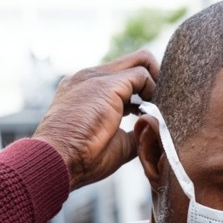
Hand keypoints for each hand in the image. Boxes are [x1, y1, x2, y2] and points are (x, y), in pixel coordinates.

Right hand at [33, 50, 158, 190]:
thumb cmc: (81, 160)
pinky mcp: (107, 84)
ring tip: (160, 110)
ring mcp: (96, 77)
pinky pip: (142, 75)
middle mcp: (89, 77)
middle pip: (134, 62)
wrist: (57, 161)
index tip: (152, 110)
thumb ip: (132, 132)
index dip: (143, 89)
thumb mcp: (114, 144)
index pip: (121, 75)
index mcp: (85, 89)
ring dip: (158, 85)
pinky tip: (154, 112)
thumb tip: (150, 131)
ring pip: (141, 62)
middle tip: (165, 104)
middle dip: (156, 80)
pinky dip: (155, 91)